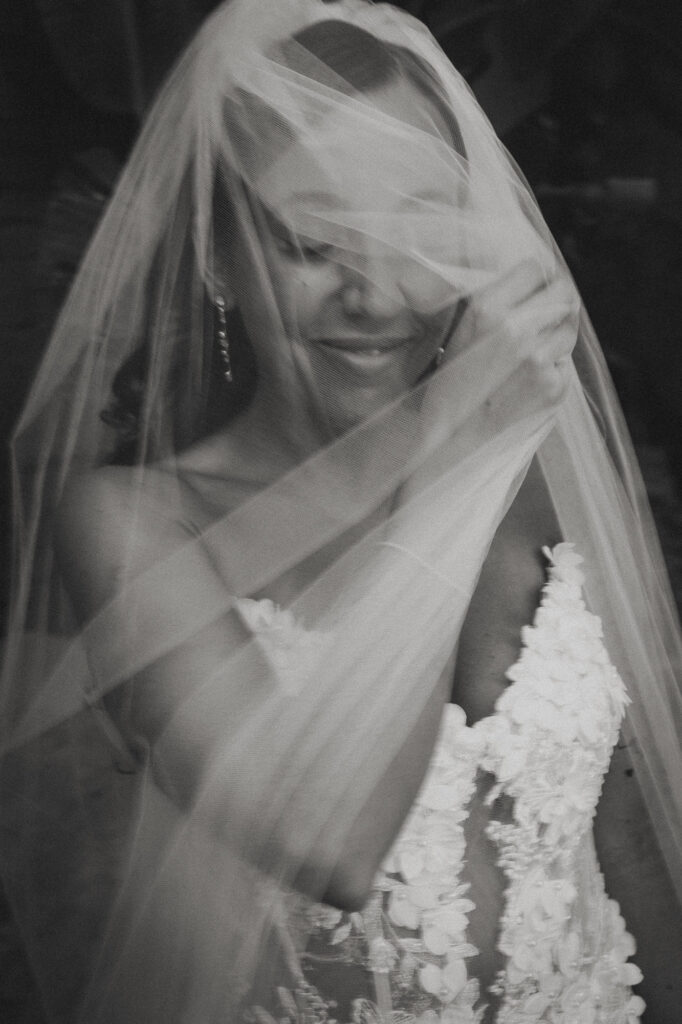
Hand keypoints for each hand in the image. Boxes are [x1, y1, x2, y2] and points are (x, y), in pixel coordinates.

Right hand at [423, 260, 578, 445]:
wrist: (455, 438)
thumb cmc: (452, 386)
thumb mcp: (459, 333)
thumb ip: (494, 303)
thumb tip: (530, 279)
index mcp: (488, 309)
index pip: (535, 268)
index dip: (535, 280)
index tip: (532, 291)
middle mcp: (517, 329)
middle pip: (563, 293)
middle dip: (555, 303)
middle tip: (541, 320)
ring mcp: (540, 359)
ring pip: (569, 328)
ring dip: (556, 337)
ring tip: (526, 359)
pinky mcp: (555, 385)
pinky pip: (566, 363)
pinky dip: (554, 369)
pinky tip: (527, 383)